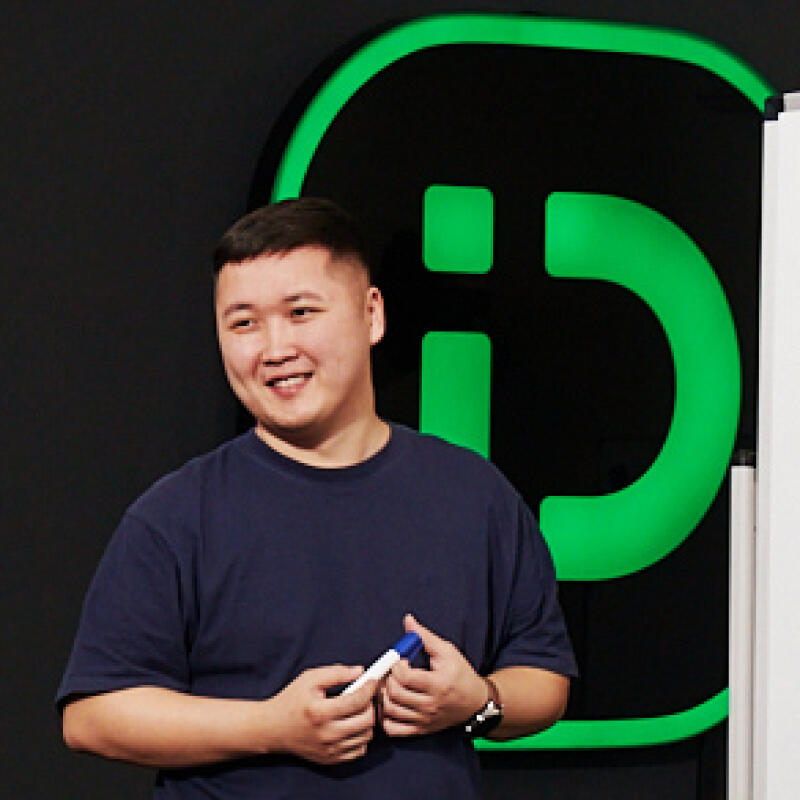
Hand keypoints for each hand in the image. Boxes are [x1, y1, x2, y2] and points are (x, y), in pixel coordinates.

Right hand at [268, 664, 376, 763]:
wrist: (273, 729)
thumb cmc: (291, 700)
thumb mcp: (310, 678)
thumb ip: (336, 673)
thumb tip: (361, 671)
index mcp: (320, 712)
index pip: (357, 700)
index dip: (369, 688)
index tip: (372, 680)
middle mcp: (326, 734)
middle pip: (367, 720)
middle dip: (371, 704)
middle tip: (365, 695)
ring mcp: (329, 750)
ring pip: (366, 736)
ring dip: (368, 720)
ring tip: (359, 709)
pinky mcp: (331, 759)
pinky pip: (359, 750)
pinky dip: (361, 736)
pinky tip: (352, 725)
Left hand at [379, 614, 486, 736]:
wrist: (475, 702)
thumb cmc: (461, 674)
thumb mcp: (447, 651)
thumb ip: (425, 637)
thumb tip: (408, 621)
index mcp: (438, 684)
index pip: (405, 678)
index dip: (397, 666)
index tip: (402, 661)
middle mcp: (430, 705)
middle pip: (395, 694)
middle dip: (389, 679)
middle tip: (393, 672)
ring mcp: (424, 720)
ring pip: (390, 711)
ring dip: (384, 696)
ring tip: (391, 685)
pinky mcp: (420, 730)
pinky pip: (393, 730)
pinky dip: (386, 717)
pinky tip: (391, 704)